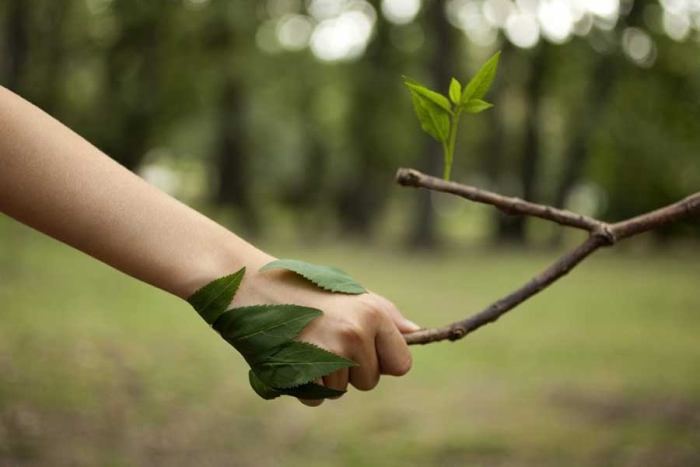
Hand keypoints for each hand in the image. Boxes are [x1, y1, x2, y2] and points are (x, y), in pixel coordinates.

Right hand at [232, 256, 419, 406]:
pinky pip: (316, 398)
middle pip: (370, 382)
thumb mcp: (348, 292)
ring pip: (341, 391)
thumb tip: (416, 333)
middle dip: (352, 369)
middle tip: (326, 338)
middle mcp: (354, 335)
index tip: (365, 349)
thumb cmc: (303, 286)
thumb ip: (384, 314)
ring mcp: (327, 355)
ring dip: (326, 376)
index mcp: (372, 314)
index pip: (402, 364)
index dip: (383, 361)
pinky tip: (292, 355)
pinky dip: (305, 385)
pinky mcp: (300, 373)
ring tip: (306, 342)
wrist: (250, 284)